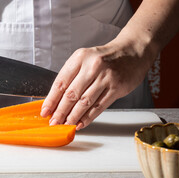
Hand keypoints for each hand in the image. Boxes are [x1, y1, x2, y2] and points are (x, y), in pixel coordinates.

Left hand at [40, 34, 156, 130]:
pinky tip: (81, 123)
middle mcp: (92, 66)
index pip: (61, 82)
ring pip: (84, 102)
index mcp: (80, 58)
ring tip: (65, 125)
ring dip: (73, 117)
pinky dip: (88, 118)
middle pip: (71, 94)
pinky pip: (99, 107)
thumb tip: (56, 100)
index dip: (51, 99)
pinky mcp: (116, 88)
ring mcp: (105, 77)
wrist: (133, 52)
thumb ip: (72, 76)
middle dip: (60, 111)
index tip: (45, 110)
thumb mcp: (85, 59)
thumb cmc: (106, 57)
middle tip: (54, 122)